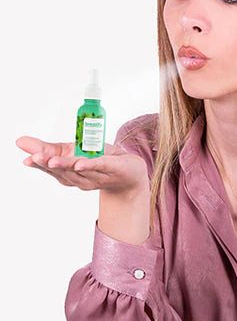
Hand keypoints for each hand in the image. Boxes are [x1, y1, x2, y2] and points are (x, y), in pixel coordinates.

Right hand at [15, 136, 148, 199]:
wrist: (132, 172)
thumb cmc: (101, 160)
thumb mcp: (73, 150)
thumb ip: (48, 148)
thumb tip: (20, 141)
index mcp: (71, 174)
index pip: (52, 170)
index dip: (40, 165)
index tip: (27, 159)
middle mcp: (82, 178)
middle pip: (63, 172)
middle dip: (48, 165)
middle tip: (35, 157)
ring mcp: (97, 175)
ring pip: (79, 170)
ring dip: (65, 165)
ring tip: (51, 160)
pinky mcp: (113, 168)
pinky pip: (99, 166)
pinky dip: (89, 165)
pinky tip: (79, 162)